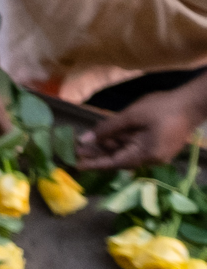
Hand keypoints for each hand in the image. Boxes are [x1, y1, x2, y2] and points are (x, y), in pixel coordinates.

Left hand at [75, 80, 206, 169]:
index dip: (95, 164)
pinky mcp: (158, 144)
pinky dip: (120, 142)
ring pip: (126, 152)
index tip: (77, 165)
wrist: (192, 102)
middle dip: (98, 153)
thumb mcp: (131, 116)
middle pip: (119, 158)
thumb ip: (107, 129)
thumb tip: (85, 140)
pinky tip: (105, 136)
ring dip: (107, 147)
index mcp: (146, 155)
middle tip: (77, 149)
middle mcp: (151, 158)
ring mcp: (156, 152)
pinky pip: (135, 146)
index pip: (114, 163)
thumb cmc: (162, 108)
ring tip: (86, 142)